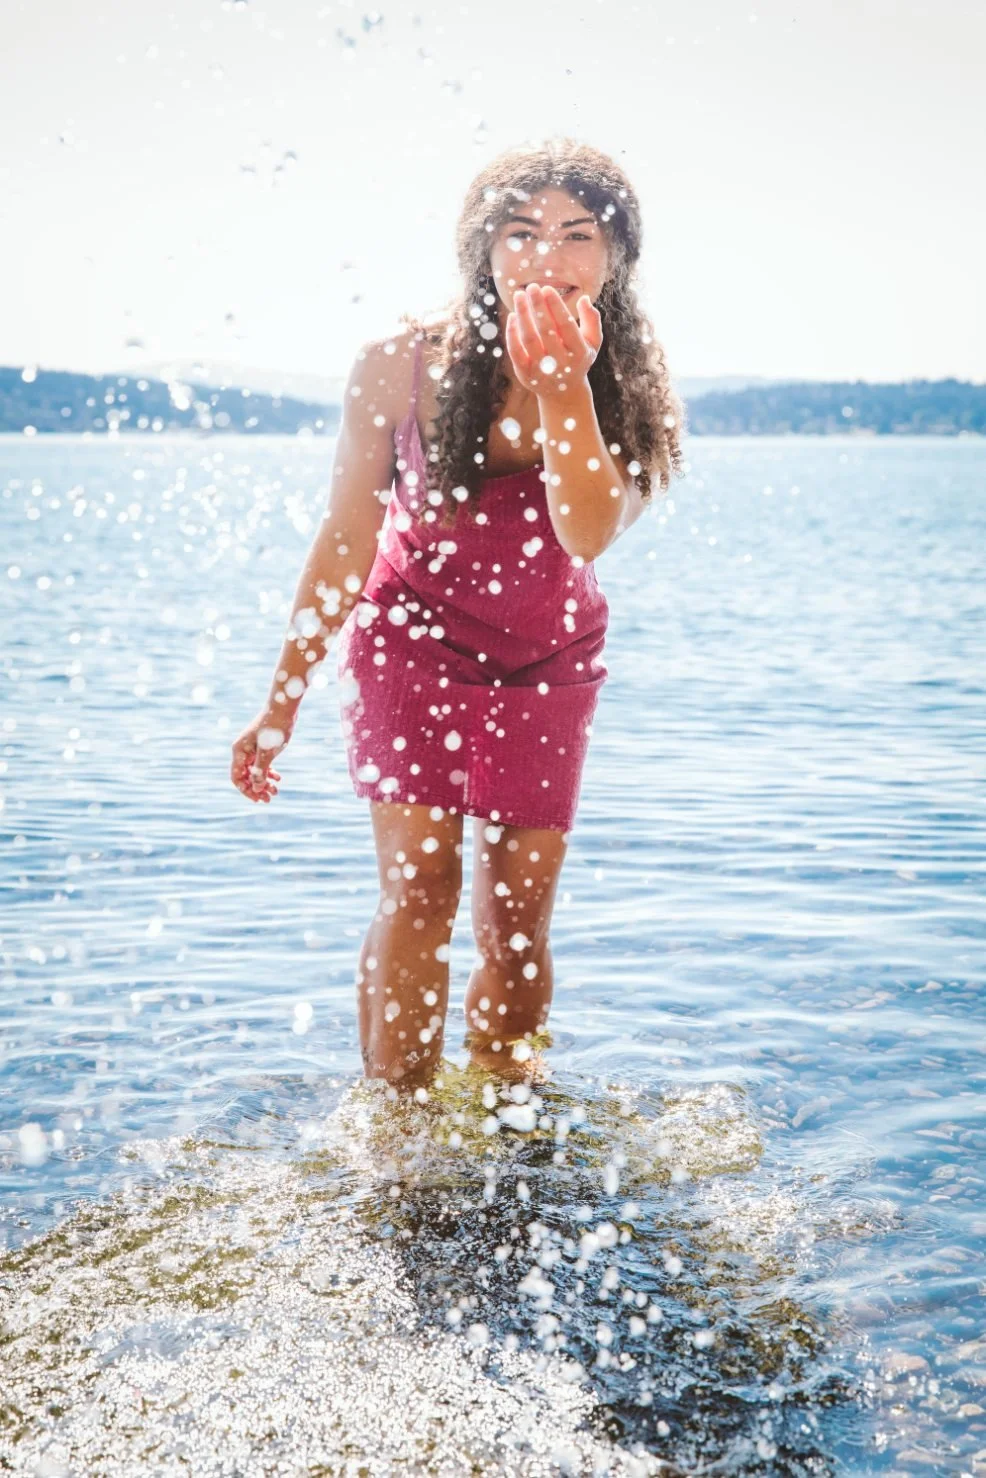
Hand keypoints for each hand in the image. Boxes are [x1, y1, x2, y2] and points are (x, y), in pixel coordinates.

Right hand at [230, 710, 289, 802]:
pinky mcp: (261, 745)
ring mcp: (251, 748)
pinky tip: (278, 777)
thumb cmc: (274, 728)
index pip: (237, 777)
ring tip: (276, 791)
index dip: (246, 790)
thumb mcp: (268, 752)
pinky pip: (261, 763)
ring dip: (264, 782)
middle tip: (270, 798)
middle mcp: (242, 750)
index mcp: (239, 751)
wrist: (283, 707)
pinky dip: (269, 771)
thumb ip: (260, 771)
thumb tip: (256, 788)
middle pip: (245, 776)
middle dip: (256, 788)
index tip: (259, 799)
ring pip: (254, 771)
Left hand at [505, 284, 602, 401]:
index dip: (556, 306)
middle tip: (531, 287)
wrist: (564, 392)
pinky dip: (512, 333)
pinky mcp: (526, 375)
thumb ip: (592, 320)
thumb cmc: (578, 359)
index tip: (547, 289)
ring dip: (523, 315)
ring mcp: (543, 370)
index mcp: (579, 352)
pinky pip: (516, 351)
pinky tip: (512, 316)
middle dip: (538, 306)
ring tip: (519, 295)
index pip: (566, 325)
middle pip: (546, 330)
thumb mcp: (592, 342)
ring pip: (529, 339)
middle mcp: (561, 363)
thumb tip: (584, 299)